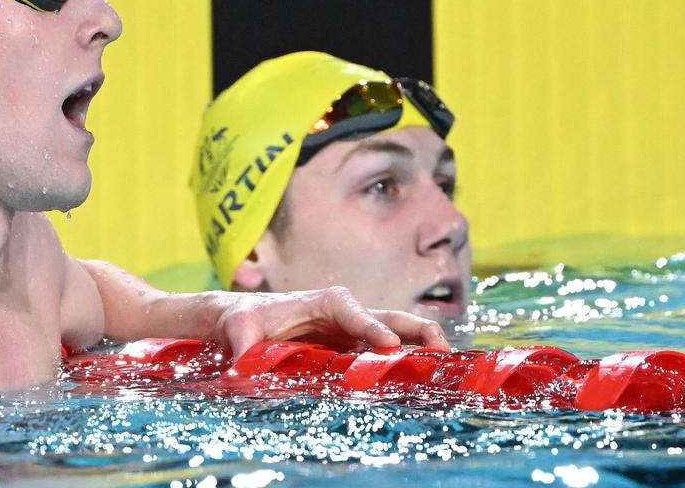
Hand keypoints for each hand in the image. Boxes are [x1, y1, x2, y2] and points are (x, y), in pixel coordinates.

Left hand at [210, 286, 448, 359]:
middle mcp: (345, 314)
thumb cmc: (242, 319)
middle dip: (418, 331)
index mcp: (324, 301)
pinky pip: (383, 357)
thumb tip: (242, 369)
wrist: (242, 320)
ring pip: (396, 336)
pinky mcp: (353, 350)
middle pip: (390, 318)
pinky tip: (422, 383)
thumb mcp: (238, 329)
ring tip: (446, 369)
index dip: (372, 327)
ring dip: (421, 350)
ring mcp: (353, 333)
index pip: (353, 312)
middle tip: (442, 352)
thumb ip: (243, 346)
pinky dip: (405, 366)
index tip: (389, 344)